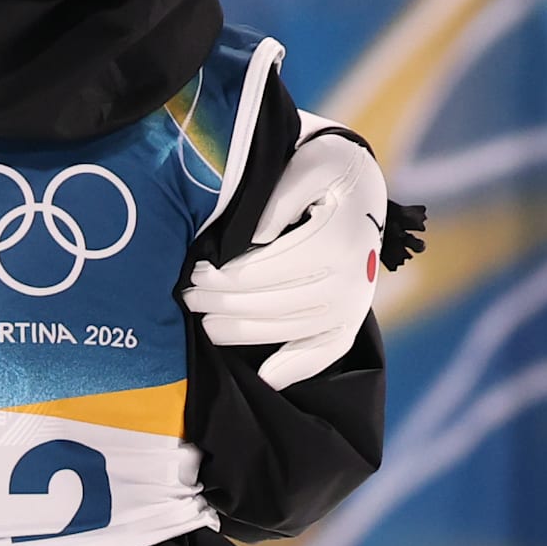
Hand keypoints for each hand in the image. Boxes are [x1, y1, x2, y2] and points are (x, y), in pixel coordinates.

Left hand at [181, 130, 388, 391]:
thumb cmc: (323, 169)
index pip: (268, 271)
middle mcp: (350, 279)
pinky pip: (327, 350)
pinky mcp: (352, 316)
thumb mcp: (305, 166)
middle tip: (187, 299)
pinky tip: (265, 379)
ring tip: (205, 326)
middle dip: (224, 304)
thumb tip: (255, 238)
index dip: (226, 278)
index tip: (194, 274)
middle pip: (274, 304)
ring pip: (291, 329)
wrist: (360, 181)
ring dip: (244, 332)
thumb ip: (279, 199)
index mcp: (336, 240)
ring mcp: (353, 302)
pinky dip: (297, 367)